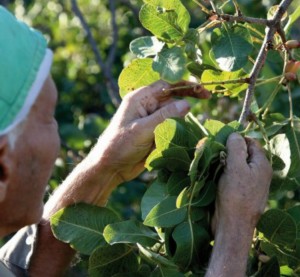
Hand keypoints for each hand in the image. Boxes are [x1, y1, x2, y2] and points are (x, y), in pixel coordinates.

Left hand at [94, 80, 209, 183]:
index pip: (165, 86)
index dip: (184, 85)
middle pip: (171, 98)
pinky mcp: (154, 133)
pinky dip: (179, 129)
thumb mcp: (142, 129)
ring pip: (173, 114)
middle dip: (187, 98)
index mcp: (139, 99)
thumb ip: (164, 116)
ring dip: (183, 117)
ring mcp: (150, 120)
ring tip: (195, 121)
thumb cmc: (120, 145)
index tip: (201, 89)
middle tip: (208, 97)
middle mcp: (146, 106)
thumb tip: (187, 104)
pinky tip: (188, 132)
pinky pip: (170, 127)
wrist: (110, 167)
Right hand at [205, 133, 271, 276]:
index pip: (251, 142)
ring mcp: (248, 183)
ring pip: (234, 164)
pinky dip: (222, 173)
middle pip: (242, 153)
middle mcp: (257, 173)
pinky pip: (231, 176)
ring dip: (222, 162)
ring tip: (212, 163)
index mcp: (262, 165)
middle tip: (214, 153)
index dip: (236, 139)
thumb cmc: (235, 196)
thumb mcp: (236, 168)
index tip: (221, 141)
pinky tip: (213, 174)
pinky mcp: (238, 191)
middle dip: (227, 151)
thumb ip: (236, 148)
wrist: (232, 226)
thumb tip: (235, 134)